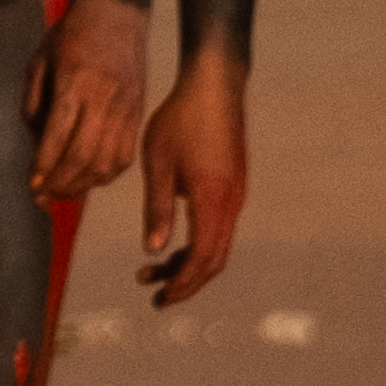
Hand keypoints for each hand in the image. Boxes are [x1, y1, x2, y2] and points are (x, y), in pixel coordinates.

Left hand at [22, 0, 154, 208]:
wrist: (117, 13)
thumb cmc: (72, 34)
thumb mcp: (39, 59)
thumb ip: (33, 100)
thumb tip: (35, 140)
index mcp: (76, 84)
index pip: (60, 134)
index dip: (45, 165)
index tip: (33, 185)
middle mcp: (104, 100)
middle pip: (84, 155)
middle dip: (61, 183)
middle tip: (43, 198)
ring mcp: (126, 109)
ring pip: (107, 160)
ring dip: (84, 184)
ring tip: (63, 195)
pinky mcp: (138, 113)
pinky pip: (125, 154)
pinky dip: (107, 174)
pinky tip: (90, 180)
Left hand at [138, 46, 253, 302]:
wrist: (213, 86)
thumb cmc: (180, 120)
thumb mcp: (158, 164)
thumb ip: (157, 208)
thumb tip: (153, 250)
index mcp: (214, 200)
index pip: (203, 258)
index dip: (183, 283)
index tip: (159, 298)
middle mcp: (231, 203)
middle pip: (214, 259)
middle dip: (185, 282)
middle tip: (153, 295)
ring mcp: (235, 195)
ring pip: (216, 245)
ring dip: (187, 263)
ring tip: (151, 271)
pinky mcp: (232, 187)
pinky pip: (217, 228)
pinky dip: (196, 244)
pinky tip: (169, 241)